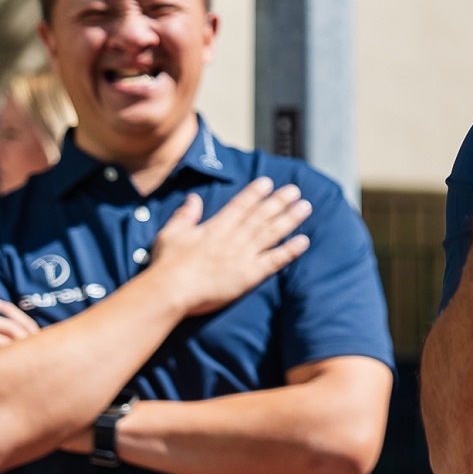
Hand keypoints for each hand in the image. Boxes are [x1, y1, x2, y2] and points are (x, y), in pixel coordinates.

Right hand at [140, 179, 312, 315]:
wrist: (170, 290)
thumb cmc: (166, 264)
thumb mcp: (171, 233)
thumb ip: (185, 215)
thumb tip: (193, 198)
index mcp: (215, 227)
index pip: (240, 205)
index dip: (255, 193)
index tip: (268, 183)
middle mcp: (233, 238)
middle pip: (261, 215)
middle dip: (279, 201)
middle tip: (296, 190)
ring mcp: (243, 256)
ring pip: (272, 233)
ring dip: (290, 219)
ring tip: (305, 207)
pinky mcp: (250, 275)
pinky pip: (275, 261)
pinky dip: (290, 250)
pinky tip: (303, 241)